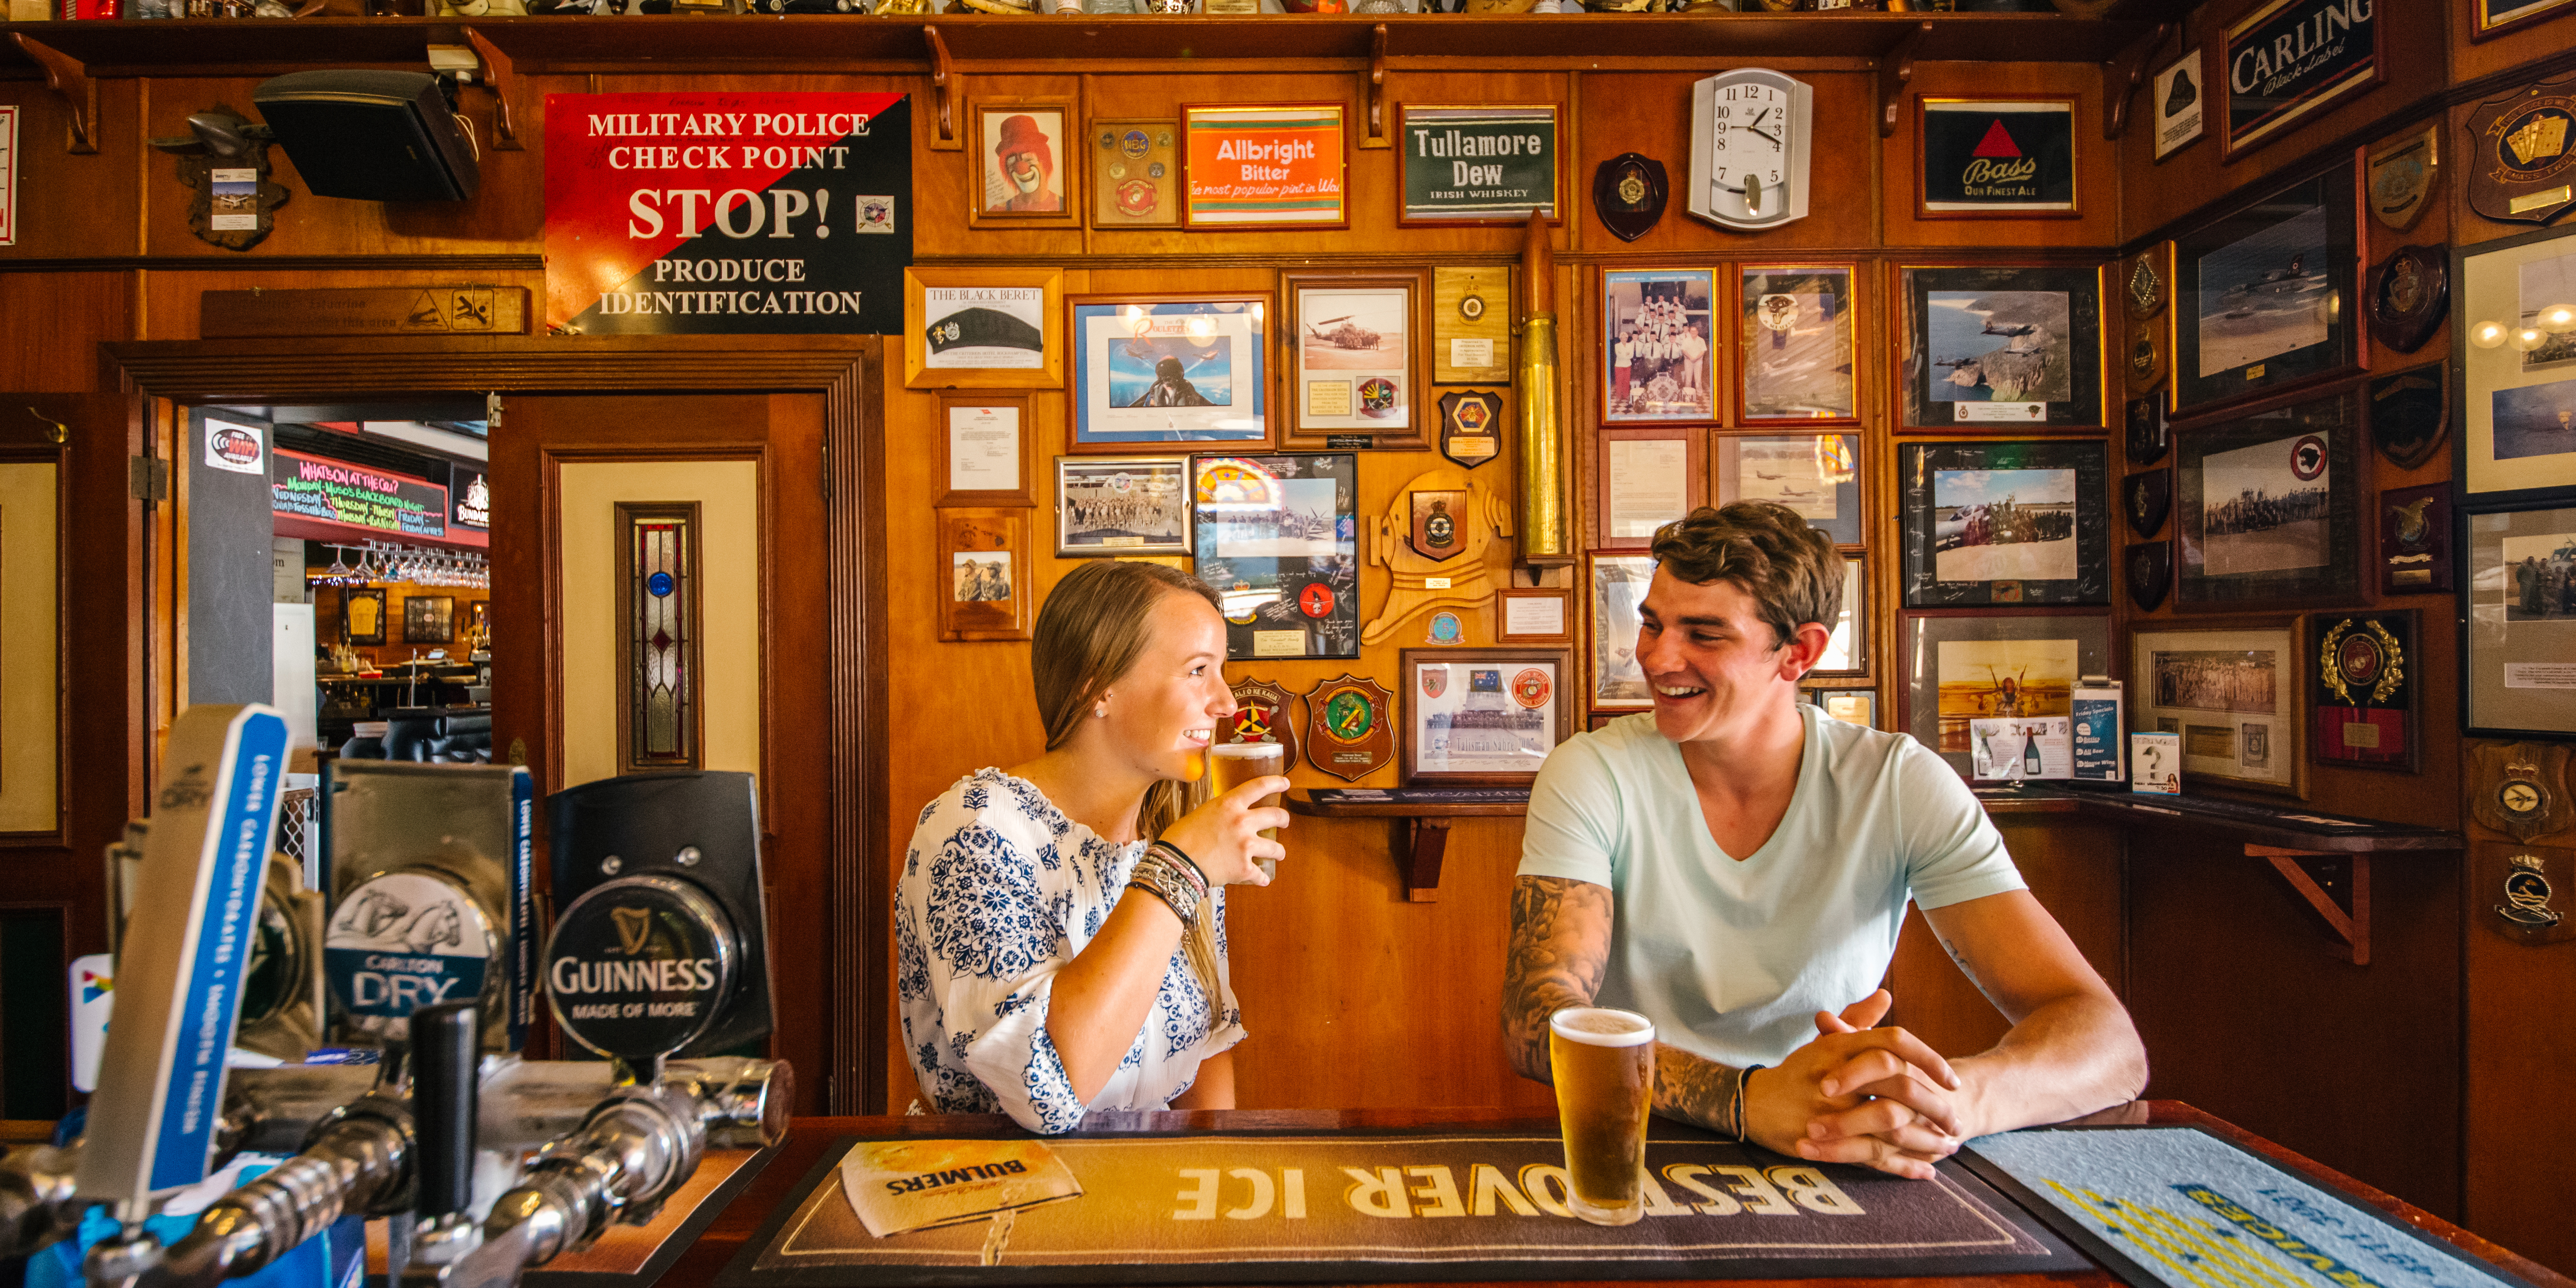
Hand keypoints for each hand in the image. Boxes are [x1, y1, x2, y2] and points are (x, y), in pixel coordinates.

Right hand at [1157, 775, 1289, 886]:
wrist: (1176, 863)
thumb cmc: (1180, 838)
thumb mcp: (1201, 814)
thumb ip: (1219, 814)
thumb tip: (1224, 820)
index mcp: (1230, 804)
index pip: (1259, 786)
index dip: (1276, 782)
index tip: (1285, 783)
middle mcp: (1242, 822)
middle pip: (1275, 816)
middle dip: (1284, 819)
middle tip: (1284, 821)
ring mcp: (1246, 846)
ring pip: (1276, 848)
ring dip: (1279, 851)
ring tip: (1279, 853)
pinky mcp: (1245, 868)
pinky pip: (1261, 875)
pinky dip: (1261, 878)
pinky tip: (1262, 879)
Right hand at [1743, 989, 1961, 1179]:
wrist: (1753, 1106)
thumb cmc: (1796, 1072)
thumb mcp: (1824, 1043)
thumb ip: (1856, 1020)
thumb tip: (1884, 995)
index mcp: (1839, 1048)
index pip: (1893, 1042)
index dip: (1928, 1059)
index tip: (1952, 1078)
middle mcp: (1837, 1077)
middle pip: (1899, 1084)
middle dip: (1935, 1104)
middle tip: (1956, 1118)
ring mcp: (1830, 1111)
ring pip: (1890, 1123)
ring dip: (1926, 1138)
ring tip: (1949, 1146)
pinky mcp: (1827, 1141)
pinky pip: (1873, 1155)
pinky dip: (1903, 1166)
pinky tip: (1926, 1172)